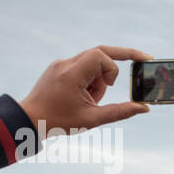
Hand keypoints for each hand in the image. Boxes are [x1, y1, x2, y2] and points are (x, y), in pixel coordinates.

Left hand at [19, 46, 153, 130]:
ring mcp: (61, 64)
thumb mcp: (92, 120)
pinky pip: (82, 66)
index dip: (112, 69)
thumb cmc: (59, 121)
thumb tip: (144, 108)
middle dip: (116, 62)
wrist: (29, 120)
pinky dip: (89, 80)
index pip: (101, 56)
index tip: (111, 87)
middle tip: (143, 58)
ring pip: (91, 61)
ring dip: (98, 78)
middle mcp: (65, 64)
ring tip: (90, 99)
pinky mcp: (59, 67)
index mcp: (72, 74)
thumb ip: (120, 112)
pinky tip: (84, 95)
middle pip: (100, 51)